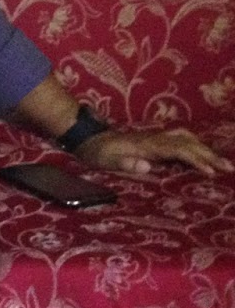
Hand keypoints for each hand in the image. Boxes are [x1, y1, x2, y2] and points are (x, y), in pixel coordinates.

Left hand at [75, 127, 231, 176]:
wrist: (87, 137)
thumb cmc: (96, 152)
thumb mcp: (104, 160)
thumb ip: (123, 163)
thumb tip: (146, 166)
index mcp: (146, 145)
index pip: (177, 150)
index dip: (194, 159)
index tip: (209, 171)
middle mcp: (155, 139)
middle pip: (187, 143)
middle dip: (209, 154)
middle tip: (228, 168)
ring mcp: (155, 138)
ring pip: (186, 139)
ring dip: (205, 149)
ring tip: (222, 162)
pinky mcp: (154, 141)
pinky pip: (180, 141)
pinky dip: (195, 146)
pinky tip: (203, 155)